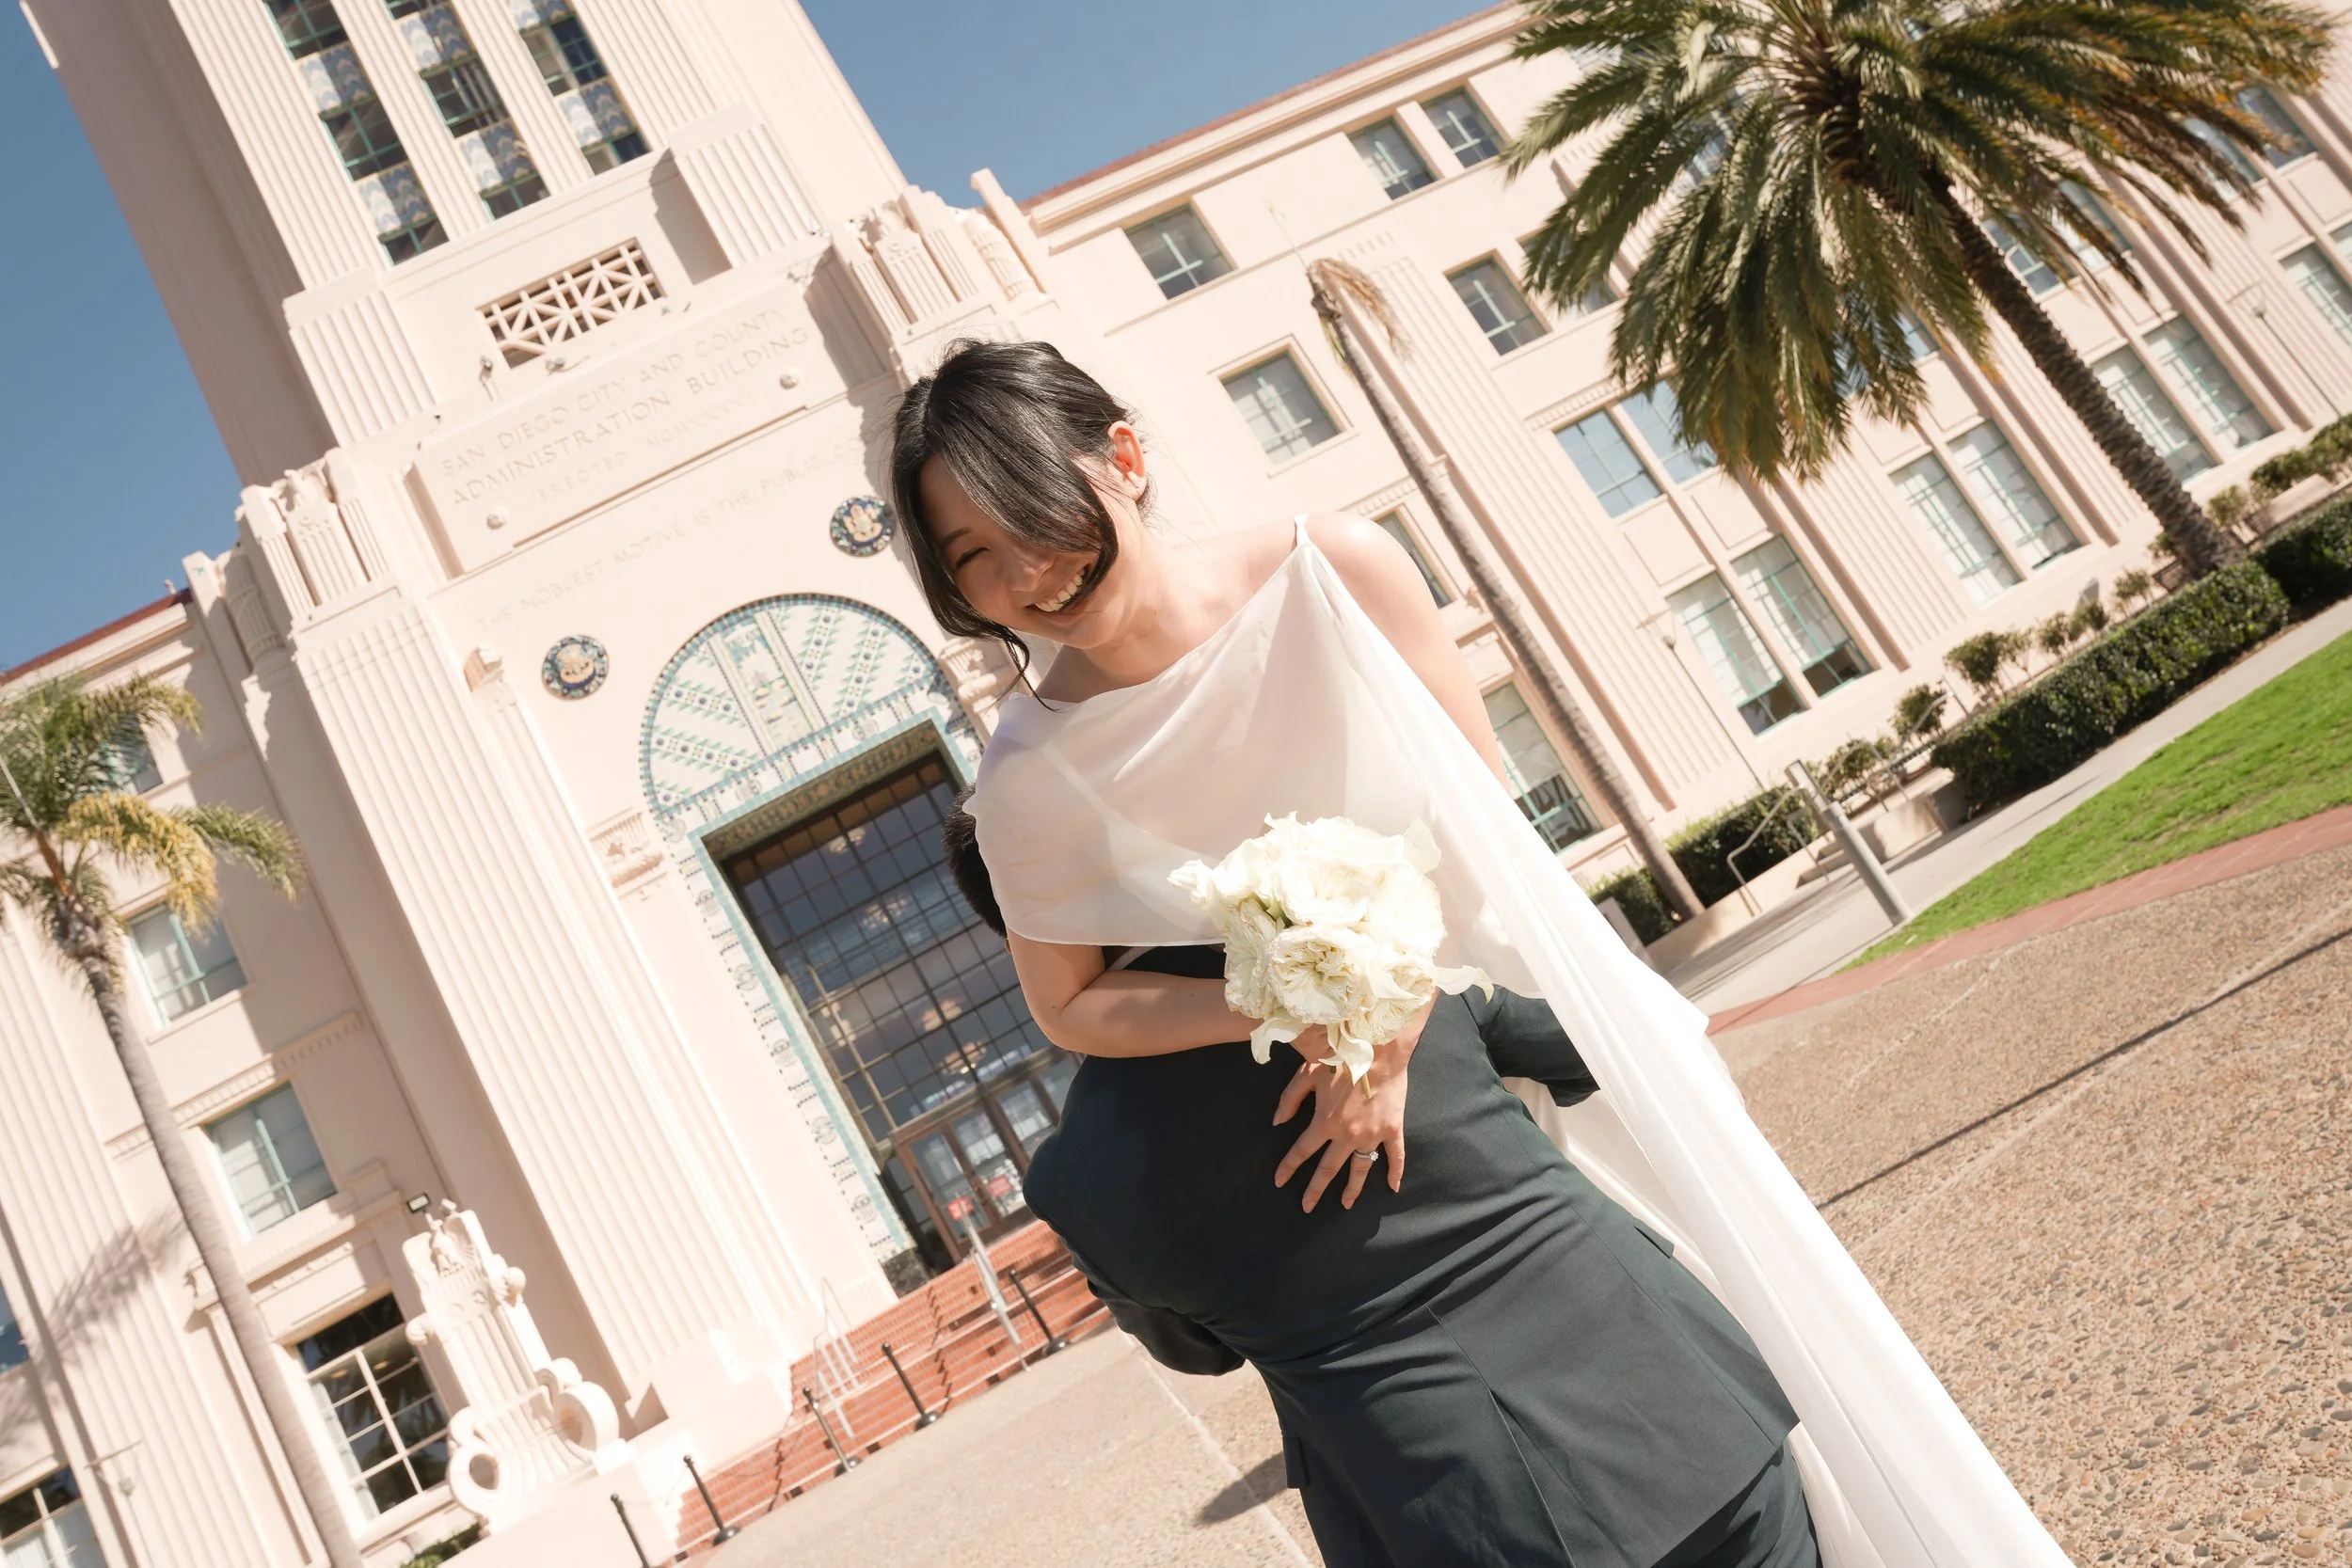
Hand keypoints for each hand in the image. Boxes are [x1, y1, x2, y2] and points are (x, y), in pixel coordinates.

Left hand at [1270, 999, 1434, 1211]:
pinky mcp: (1393, 1129)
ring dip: (1352, 1189)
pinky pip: (1395, 1156)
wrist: (1378, 1048)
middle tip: (1307, 1207)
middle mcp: (1348, 1135)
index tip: (1279, 1181)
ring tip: (1345, 1204)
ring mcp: (1372, 1135)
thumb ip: (1289, 1099)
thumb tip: (1276, 1122)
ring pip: (1360, 1169)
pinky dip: (1395, 1172)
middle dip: (1316, 1190)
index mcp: (1325, 1122)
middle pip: (1328, 1169)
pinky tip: (1393, 1188)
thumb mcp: (1307, 1074)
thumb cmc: (1340, 1058)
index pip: (1302, 1151)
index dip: (1289, 1167)